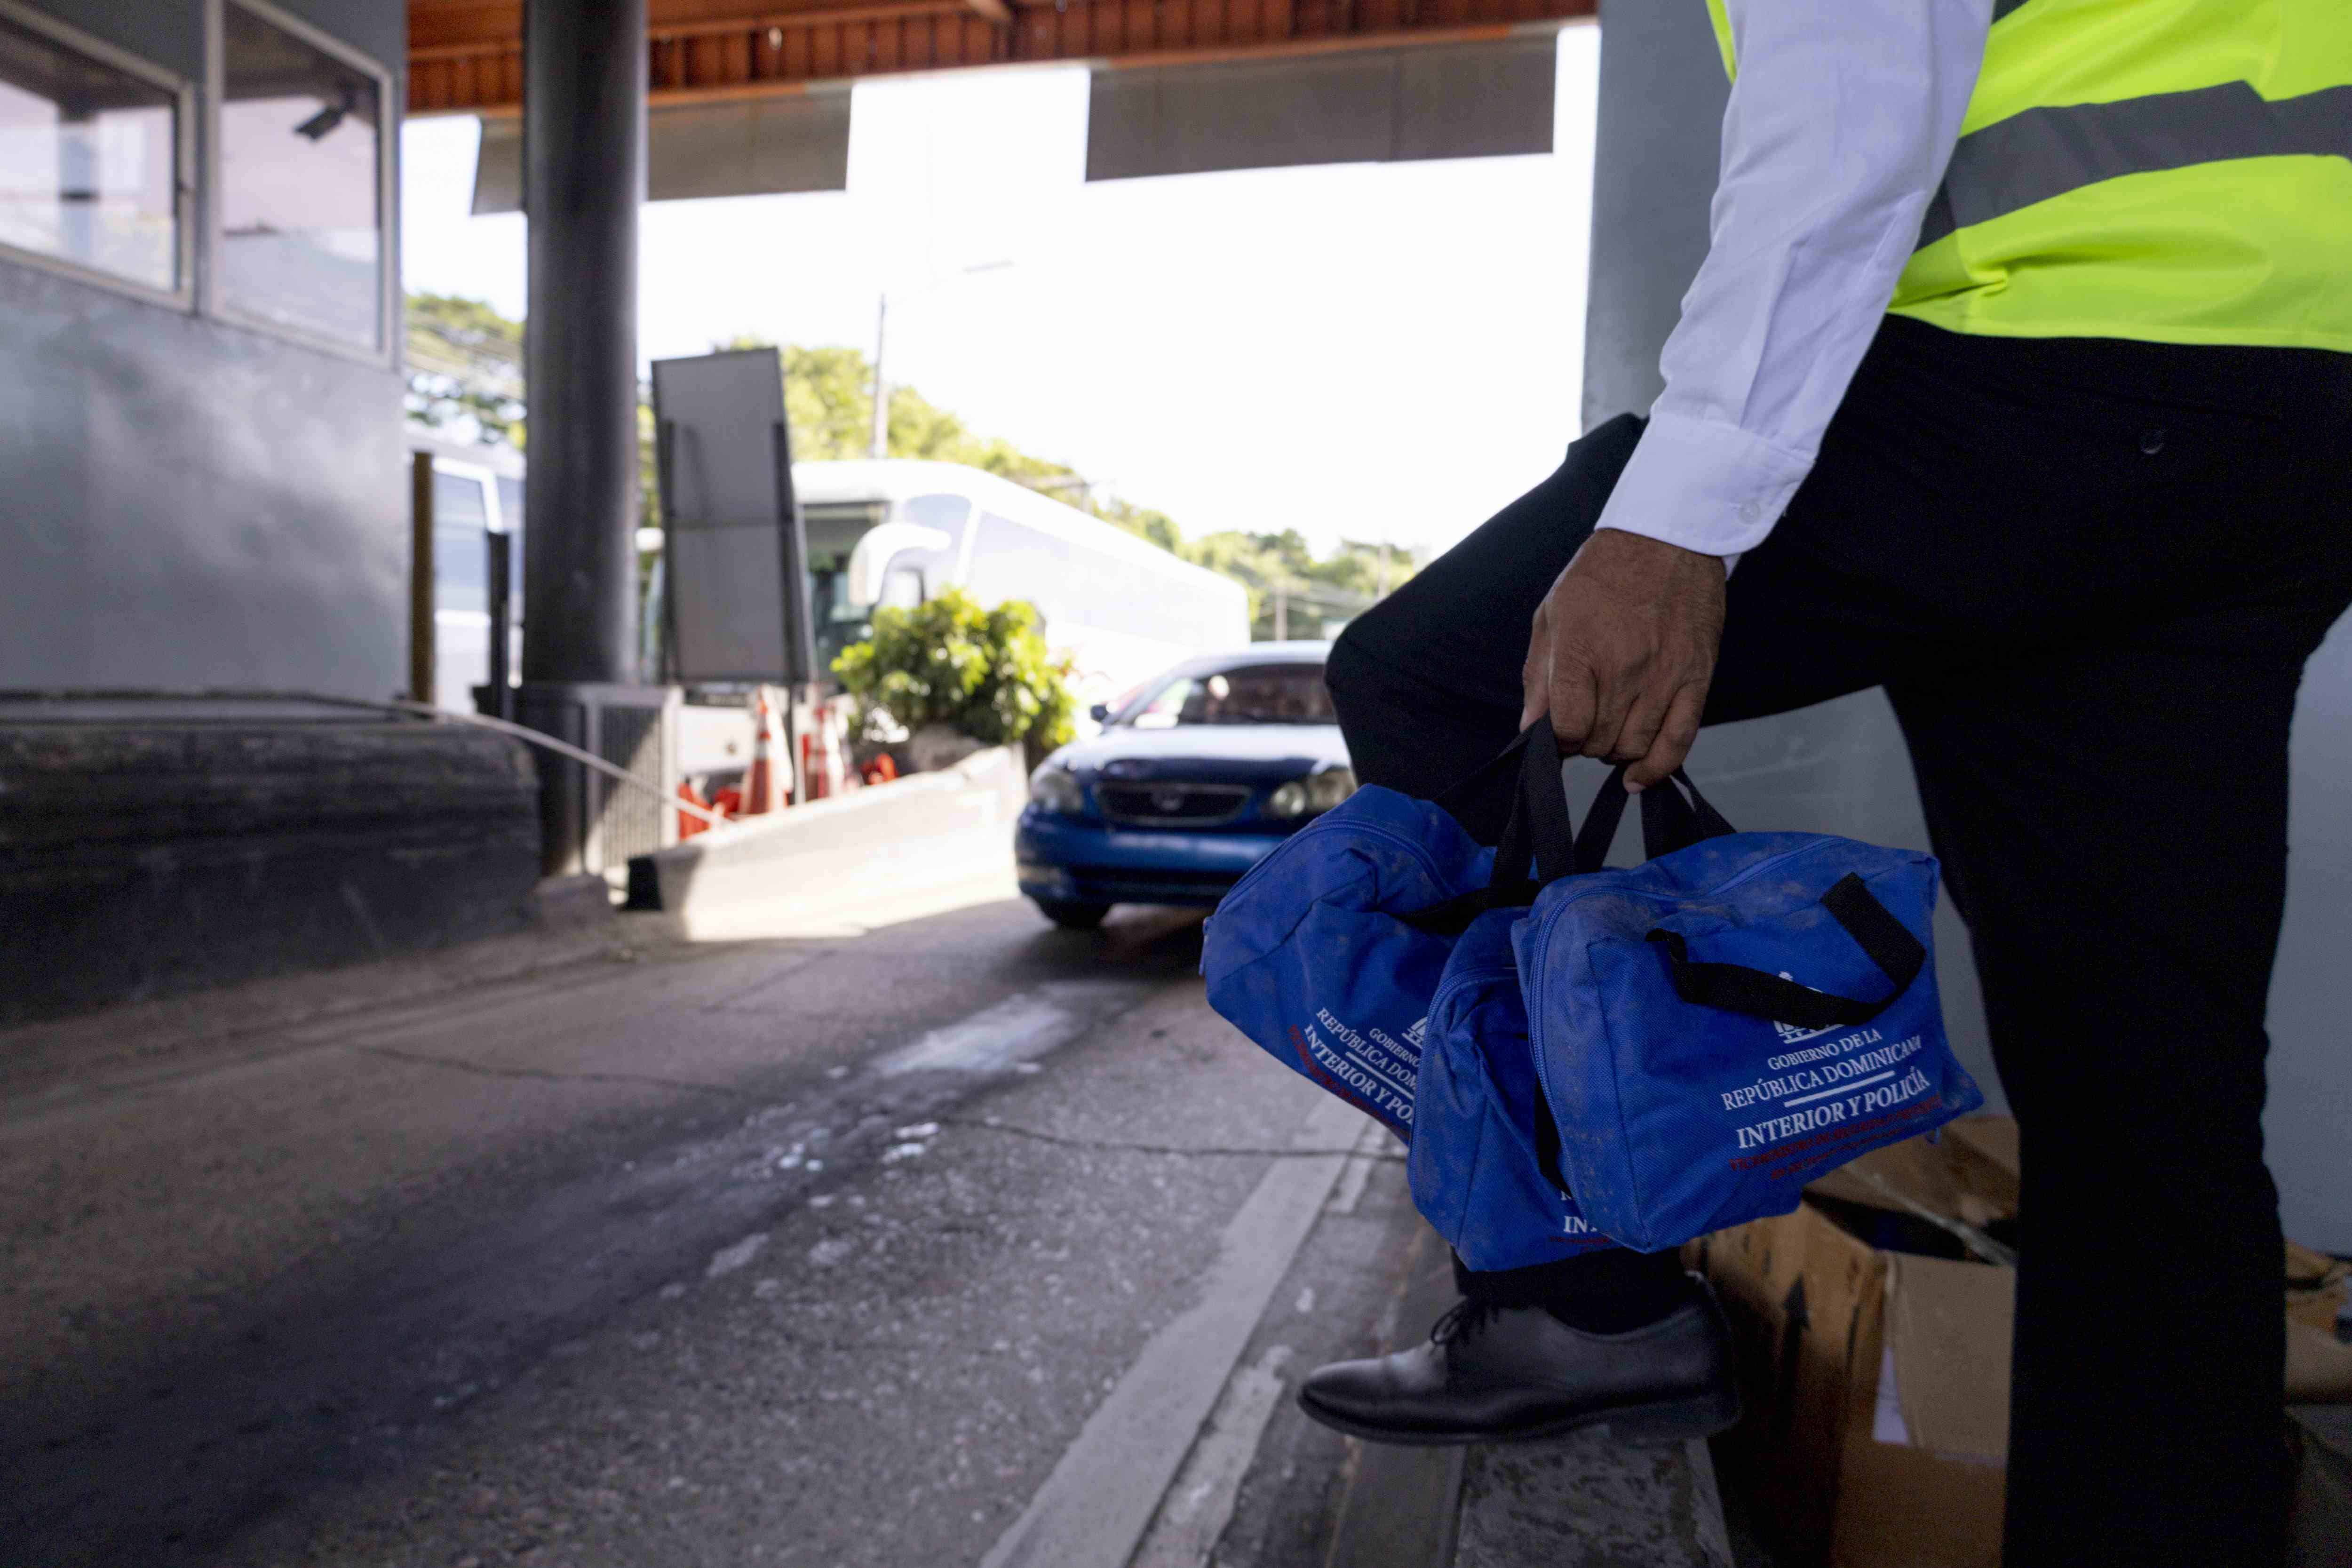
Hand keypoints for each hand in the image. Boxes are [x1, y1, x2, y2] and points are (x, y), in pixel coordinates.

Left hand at [1520, 529, 1726, 790]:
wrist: (1668, 538)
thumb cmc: (1602, 575)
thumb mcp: (1553, 614)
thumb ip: (1540, 675)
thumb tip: (1530, 728)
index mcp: (1583, 649)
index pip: (1568, 726)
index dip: (1558, 739)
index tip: (1559, 729)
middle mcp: (1625, 667)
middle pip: (1599, 741)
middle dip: (1586, 742)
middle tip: (1586, 722)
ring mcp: (1665, 675)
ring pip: (1636, 746)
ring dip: (1617, 751)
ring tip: (1611, 731)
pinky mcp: (1697, 678)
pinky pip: (1680, 740)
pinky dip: (1658, 767)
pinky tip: (1639, 776)